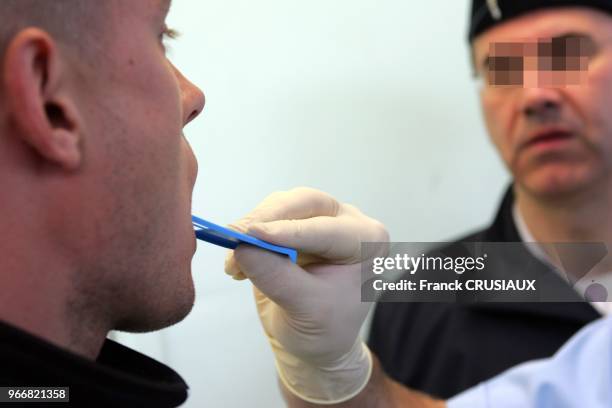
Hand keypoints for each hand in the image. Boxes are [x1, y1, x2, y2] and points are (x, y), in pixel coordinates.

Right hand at [225, 187, 388, 403]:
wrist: (317, 342)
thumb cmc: (325, 329)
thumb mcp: (307, 310)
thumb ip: (277, 277)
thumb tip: (243, 248)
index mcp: (367, 242)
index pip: (327, 230)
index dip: (289, 231)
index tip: (254, 234)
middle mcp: (347, 223)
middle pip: (305, 204)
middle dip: (268, 219)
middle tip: (237, 237)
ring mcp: (321, 220)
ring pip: (281, 205)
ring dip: (252, 228)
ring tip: (234, 264)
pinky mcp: (294, 223)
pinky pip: (267, 216)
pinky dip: (248, 236)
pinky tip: (237, 264)